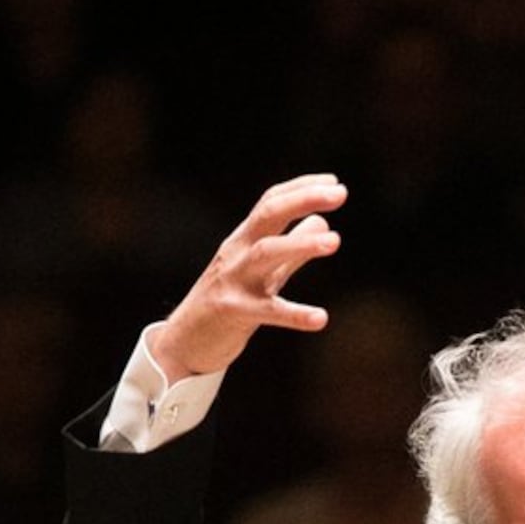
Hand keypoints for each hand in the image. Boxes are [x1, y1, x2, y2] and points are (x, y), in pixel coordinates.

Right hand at [145, 176, 347, 380]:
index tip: (334, 182)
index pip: (271, 202)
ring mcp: (234, 281)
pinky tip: (320, 318)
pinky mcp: (233, 312)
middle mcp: (238, 252)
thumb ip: (292, 250)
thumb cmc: (226, 302)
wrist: (184, 340)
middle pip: (269, 214)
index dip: (302, 188)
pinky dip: (295, 314)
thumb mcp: (262, 272)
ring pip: (267, 253)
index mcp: (244, 240)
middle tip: (340, 194)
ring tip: (335, 240)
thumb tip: (322, 221)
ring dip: (301, 243)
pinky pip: (268, 312)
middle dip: (303, 199)